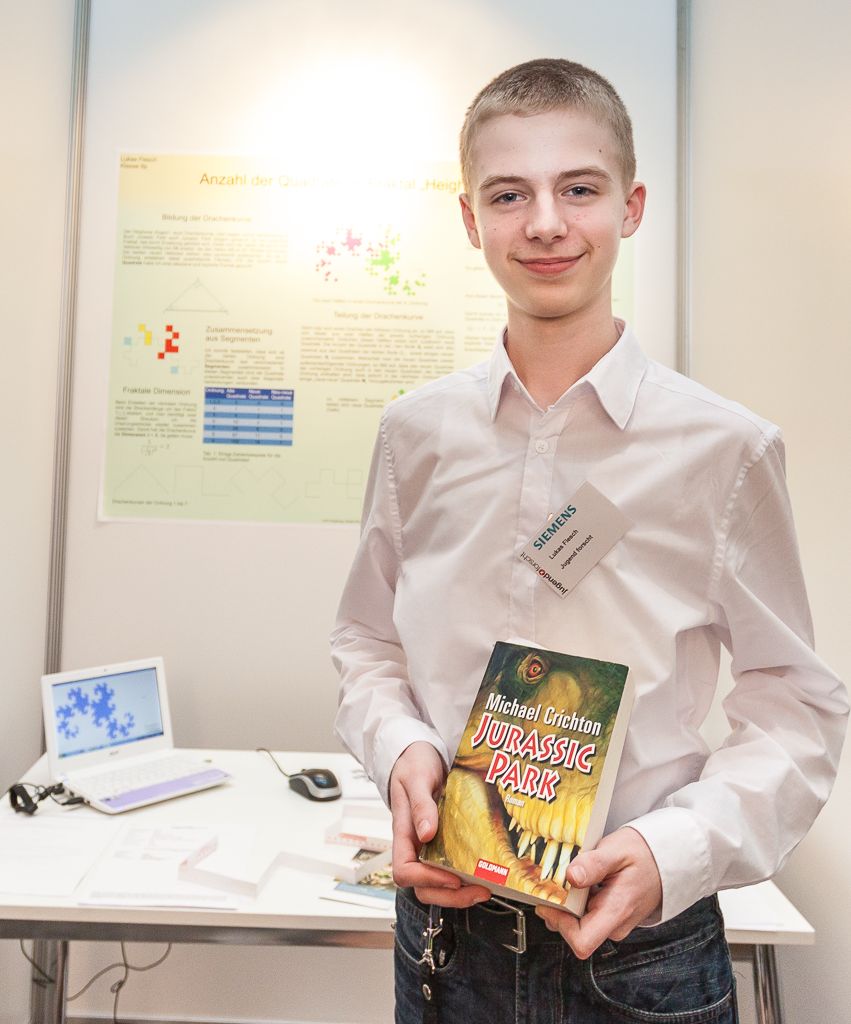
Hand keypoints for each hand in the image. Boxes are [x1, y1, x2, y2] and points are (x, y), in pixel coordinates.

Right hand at [389, 741, 489, 907]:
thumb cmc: (412, 764)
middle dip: (450, 896)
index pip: (404, 871)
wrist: (417, 754)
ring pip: (437, 884)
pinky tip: (483, 873)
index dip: (427, 880)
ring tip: (485, 887)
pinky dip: (466, 876)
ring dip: (460, 893)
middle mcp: (414, 845)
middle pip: (423, 887)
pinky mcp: (441, 842)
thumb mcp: (416, 778)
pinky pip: (450, 868)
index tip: (452, 877)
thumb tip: (426, 833)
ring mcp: (427, 846)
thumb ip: (420, 805)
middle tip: (479, 890)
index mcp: (402, 833)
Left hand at [535, 826, 661, 958]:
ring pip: (579, 922)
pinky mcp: (611, 915)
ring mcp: (613, 922)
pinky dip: (577, 900)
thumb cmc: (643, 853)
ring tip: (565, 877)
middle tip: (551, 882)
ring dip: (567, 903)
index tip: (549, 900)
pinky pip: (587, 914)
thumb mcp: (617, 851)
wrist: (666, 858)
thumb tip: (571, 876)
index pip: (581, 942)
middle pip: (575, 932)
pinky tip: (577, 879)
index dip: (560, 925)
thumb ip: (594, 864)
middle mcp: (615, 925)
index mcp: (616, 913)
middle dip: (559, 910)